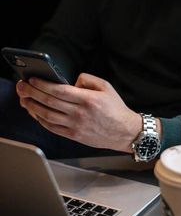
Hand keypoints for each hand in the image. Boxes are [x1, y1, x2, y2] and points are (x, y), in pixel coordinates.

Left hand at [16, 73, 141, 152]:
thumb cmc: (116, 109)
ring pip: (47, 116)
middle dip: (32, 93)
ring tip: (24, 99)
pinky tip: (35, 114)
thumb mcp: (106, 87)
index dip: (42, 85)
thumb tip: (72, 82)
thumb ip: (88, 79)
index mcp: (88, 100)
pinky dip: (41, 120)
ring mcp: (76, 126)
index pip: (59, 91)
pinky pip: (53, 128)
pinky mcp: (74, 135)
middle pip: (49, 102)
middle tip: (21, 87)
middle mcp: (80, 114)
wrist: (124, 132)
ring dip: (32, 107)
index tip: (33, 79)